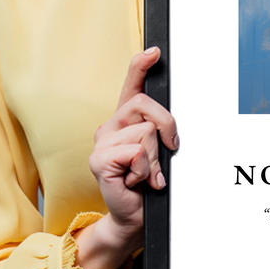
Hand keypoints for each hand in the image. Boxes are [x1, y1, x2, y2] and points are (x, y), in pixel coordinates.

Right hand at [74, 47, 178, 268]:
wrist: (134, 217)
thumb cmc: (148, 184)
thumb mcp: (159, 152)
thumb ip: (160, 131)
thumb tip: (170, 123)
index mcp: (125, 120)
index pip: (131, 85)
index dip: (141, 66)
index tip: (155, 52)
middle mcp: (110, 126)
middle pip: (146, 105)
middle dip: (167, 127)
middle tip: (168, 151)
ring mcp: (102, 142)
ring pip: (146, 132)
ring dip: (155, 158)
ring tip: (146, 174)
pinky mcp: (99, 160)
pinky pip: (136, 152)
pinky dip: (145, 170)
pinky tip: (136, 182)